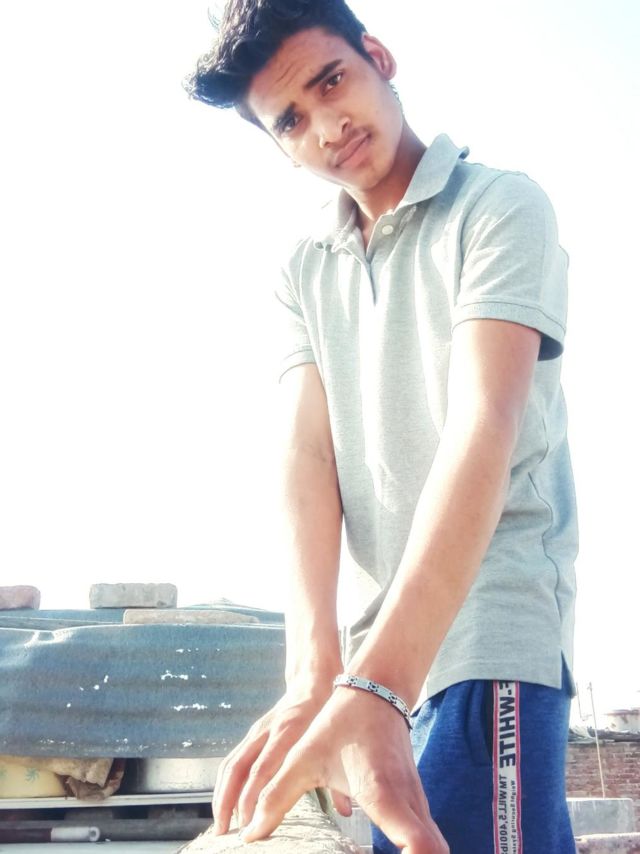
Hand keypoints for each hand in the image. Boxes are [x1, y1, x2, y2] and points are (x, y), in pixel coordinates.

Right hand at [212, 681, 332, 834]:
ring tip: (220, 826)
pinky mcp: (253, 732)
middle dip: (230, 803)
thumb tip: (345, 812)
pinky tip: (225, 804)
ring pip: (231, 765)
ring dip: (222, 796)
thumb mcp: (336, 739)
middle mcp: (269, 731)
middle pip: (240, 769)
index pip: (264, 769)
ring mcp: (257, 730)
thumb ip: (338, 774)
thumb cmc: (328, 710)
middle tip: (226, 834)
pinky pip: (232, 760)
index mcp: (290, 731)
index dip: (253, 799)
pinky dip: (225, 784)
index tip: (250, 827)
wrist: (313, 678)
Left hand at [241, 687, 448, 852]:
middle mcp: (408, 803)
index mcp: (381, 793)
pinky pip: (427, 839)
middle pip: (435, 852)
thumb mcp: (303, 758)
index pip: (419, 843)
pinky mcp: (419, 803)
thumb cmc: (341, 722)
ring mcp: (419, 803)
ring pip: (435, 847)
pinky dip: (417, 852)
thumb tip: (251, 836)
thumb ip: (276, 798)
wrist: (378, 691)